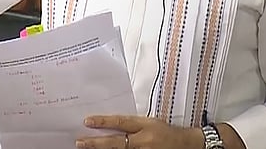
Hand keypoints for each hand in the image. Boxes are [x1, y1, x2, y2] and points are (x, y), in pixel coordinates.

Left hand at [76, 116, 202, 148]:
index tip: (88, 121)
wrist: (185, 144)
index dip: (103, 121)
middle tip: (80, 142)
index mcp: (144, 125)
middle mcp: (143, 140)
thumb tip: (111, 125)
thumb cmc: (166, 132)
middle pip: (116, 142)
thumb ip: (132, 125)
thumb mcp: (149, 122)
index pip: (120, 122)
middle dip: (96, 143)